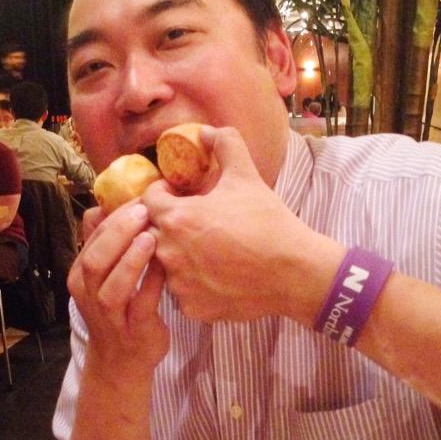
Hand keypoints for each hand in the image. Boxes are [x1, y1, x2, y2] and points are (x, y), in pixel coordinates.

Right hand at [69, 200, 168, 377]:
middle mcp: (89, 294)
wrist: (121, 362)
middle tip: (144, 210)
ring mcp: (110, 314)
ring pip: (113, 284)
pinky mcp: (134, 329)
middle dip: (119, 231)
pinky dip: (153, 281)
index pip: (92, 237)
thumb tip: (106, 203)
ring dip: (132, 258)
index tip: (139, 196)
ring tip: (151, 236)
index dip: (114, 215)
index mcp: (80, 274)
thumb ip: (104, 243)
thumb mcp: (103, 276)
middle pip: (96, 259)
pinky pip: (142, 302)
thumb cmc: (117, 310)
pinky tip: (167, 264)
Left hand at [143, 126, 342, 323]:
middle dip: (167, 224)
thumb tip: (206, 131)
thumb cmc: (268, 222)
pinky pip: (182, 293)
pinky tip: (216, 275)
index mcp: (176, 217)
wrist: (294, 271)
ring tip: (207, 250)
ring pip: (164, 266)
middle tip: (194, 223)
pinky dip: (193, 284)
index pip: (147, 200)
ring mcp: (179, 284)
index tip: (179, 194)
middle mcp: (169, 253)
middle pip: (150, 233)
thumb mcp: (246, 175)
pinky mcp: (192, 308)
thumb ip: (224, 143)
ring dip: (178, 255)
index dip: (163, 193)